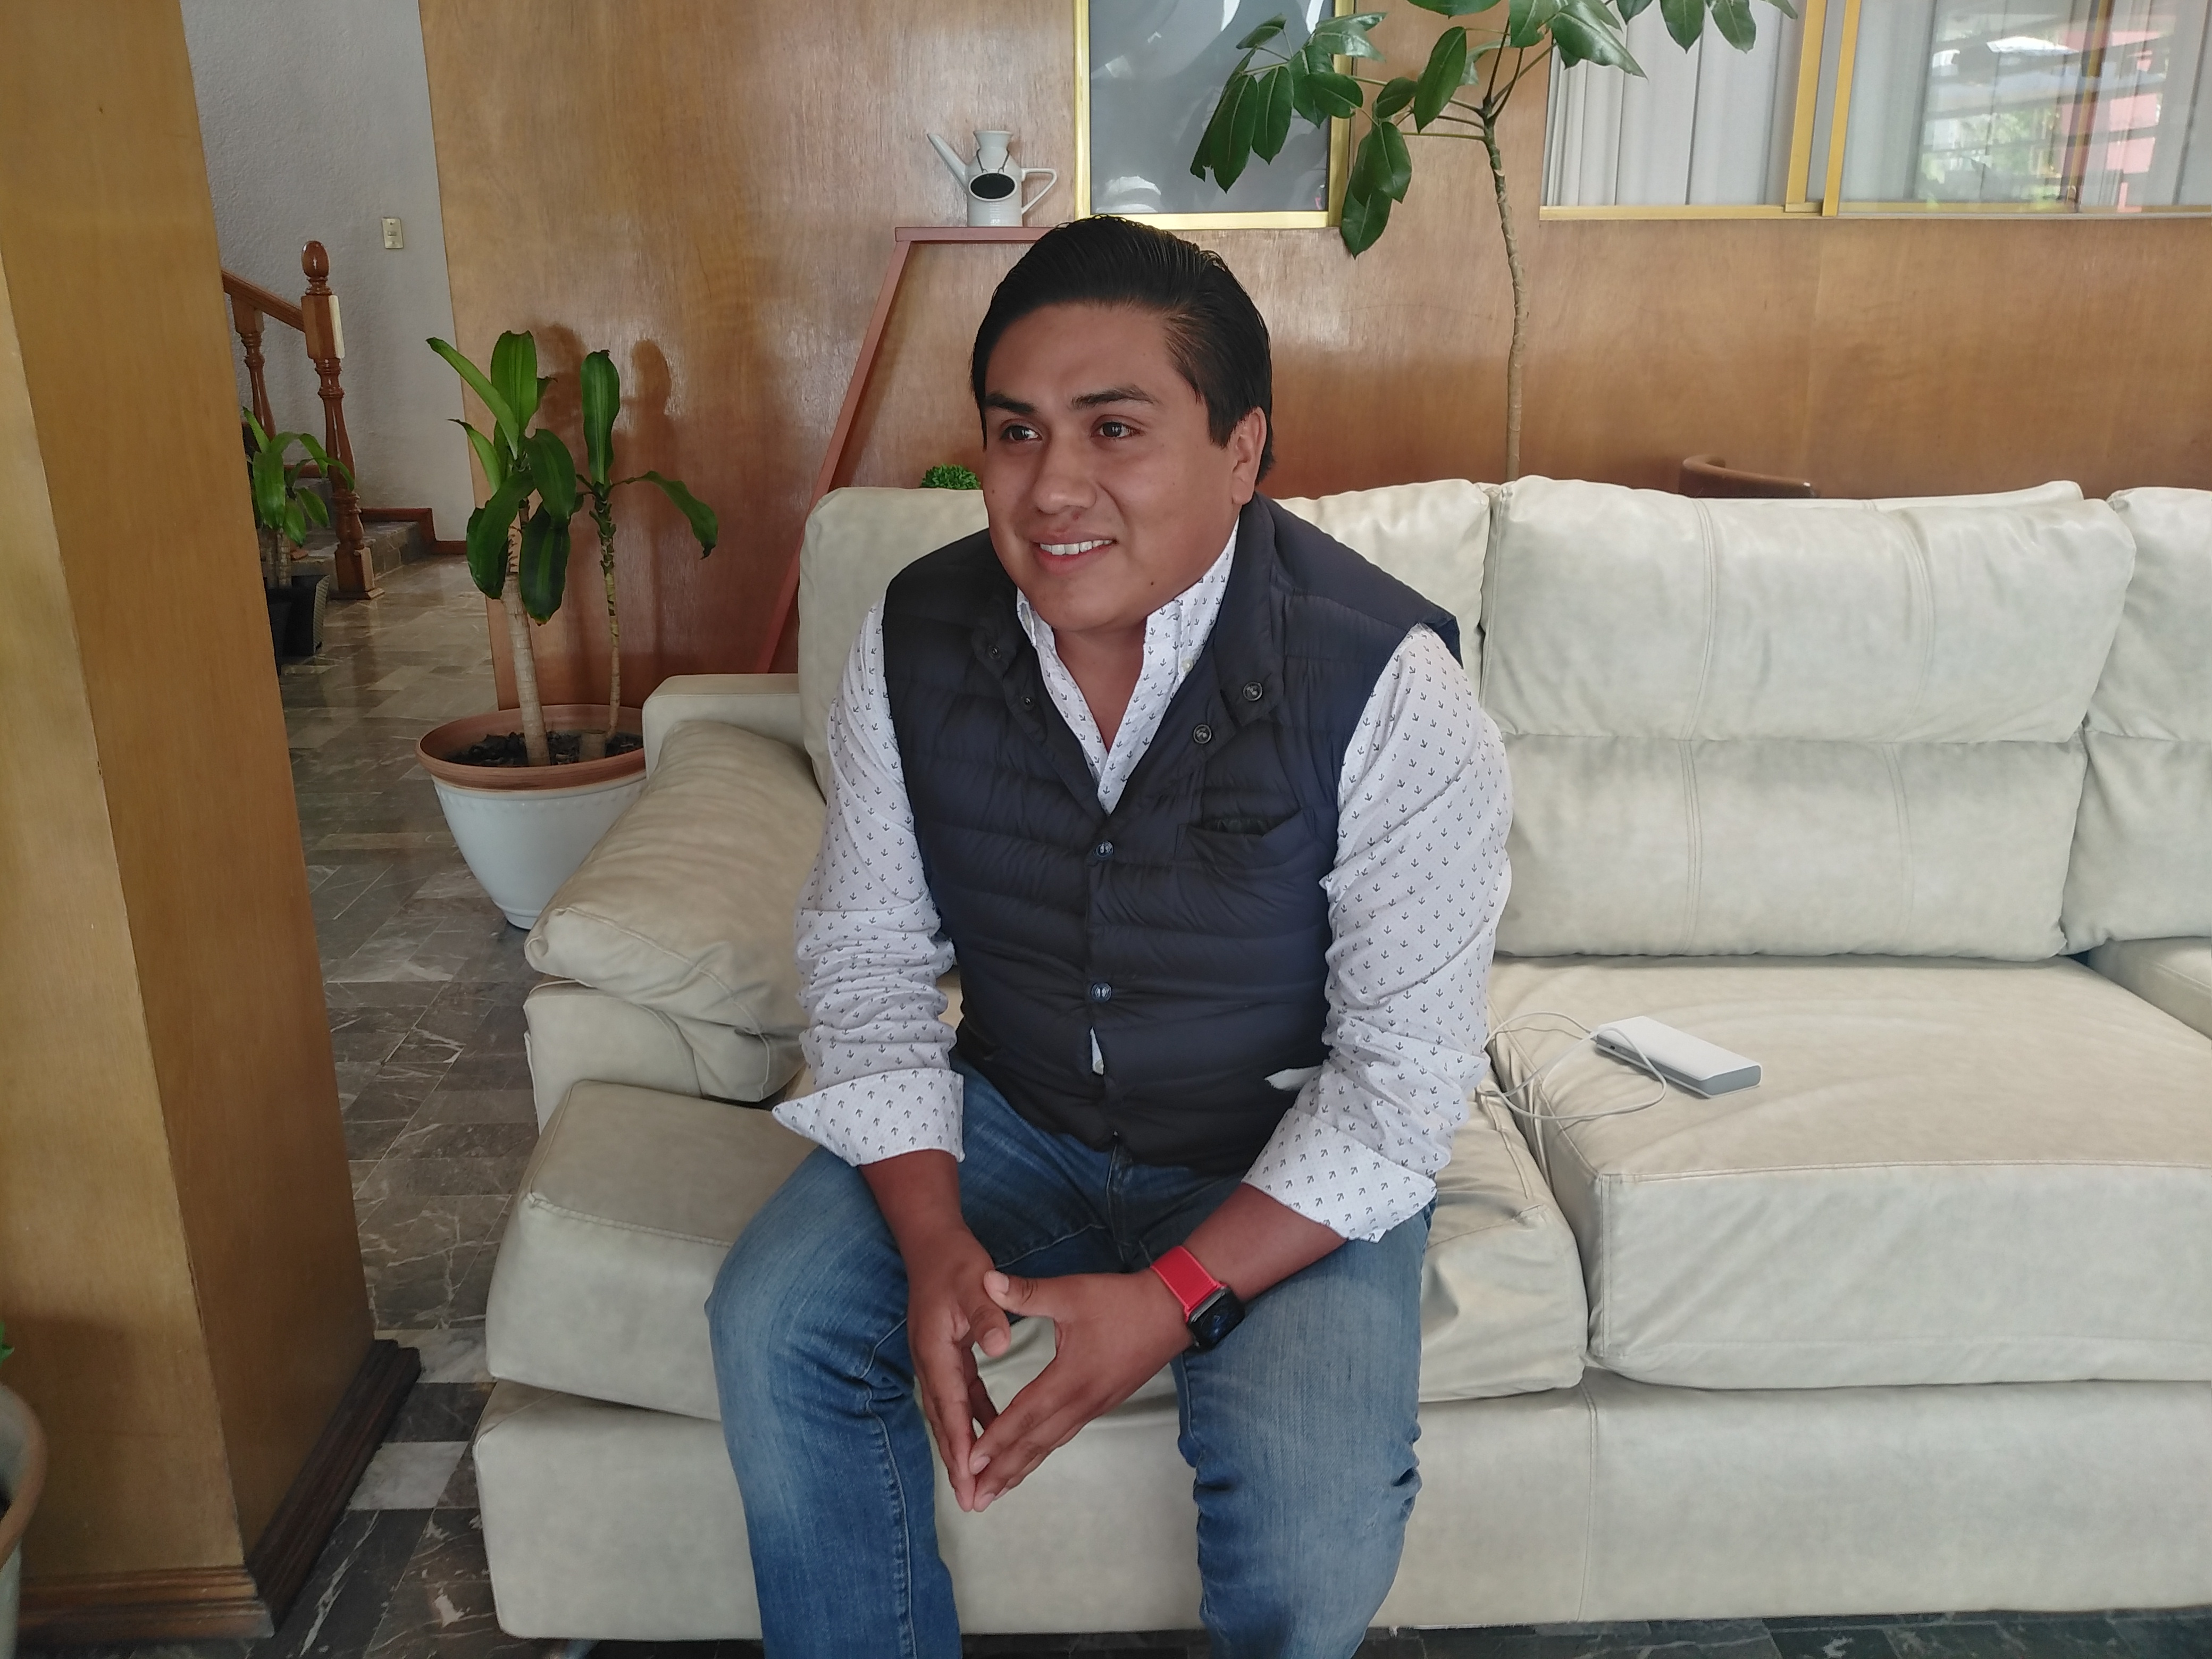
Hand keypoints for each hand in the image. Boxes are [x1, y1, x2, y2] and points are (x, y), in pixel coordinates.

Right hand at [901, 1225, 1015, 1513]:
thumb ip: (989, 1316)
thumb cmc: (956, 1262)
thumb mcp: (975, 1285)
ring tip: (978, 1483)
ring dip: (963, 1448)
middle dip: (957, 1463)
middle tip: (973, 1502)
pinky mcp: (946, 1355)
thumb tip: (1002, 1345)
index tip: (969, 1482)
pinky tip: (992, 1433)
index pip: (950, 1409)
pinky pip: (960, 1397)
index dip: (960, 1448)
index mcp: (936, 1351)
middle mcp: (930, 1362)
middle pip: (944, 1423)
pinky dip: (973, 1419)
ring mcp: (935, 1361)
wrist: (932, 1243)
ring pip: (950, 1414)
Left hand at [962, 1267, 1190, 1509]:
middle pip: (1035, 1444)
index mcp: (1070, 1378)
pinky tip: (1029, 1457)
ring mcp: (1093, 1406)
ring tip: (995, 1491)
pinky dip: (1040, 1451)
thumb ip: (1027, 1292)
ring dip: (1020, 1469)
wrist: (1172, 1311)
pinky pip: (1063, 1435)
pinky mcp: (1101, 1402)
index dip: (995, 1440)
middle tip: (974, 1500)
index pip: (1024, 1416)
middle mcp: (1081, 1401)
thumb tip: (986, 1281)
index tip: (969, 1464)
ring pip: (1050, 1444)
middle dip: (1002, 1472)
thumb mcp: (1071, 1292)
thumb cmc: (1122, 1302)